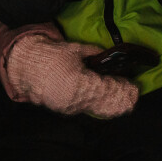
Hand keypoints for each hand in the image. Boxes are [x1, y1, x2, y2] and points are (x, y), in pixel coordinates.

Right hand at [3, 30, 138, 117]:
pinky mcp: (63, 110)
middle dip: (119, 99)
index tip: (134, 87)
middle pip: (103, 101)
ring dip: (110, 106)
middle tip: (133, 98)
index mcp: (80, 82)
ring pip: (94, 108)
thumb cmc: (52, 56)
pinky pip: (83, 109)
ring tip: (124, 105)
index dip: (121, 88)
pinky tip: (107, 107)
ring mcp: (68, 107)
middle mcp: (75, 98)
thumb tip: (107, 55)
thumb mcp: (75, 50)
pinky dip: (96, 108)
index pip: (106, 87)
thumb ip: (93, 53)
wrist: (27, 66)